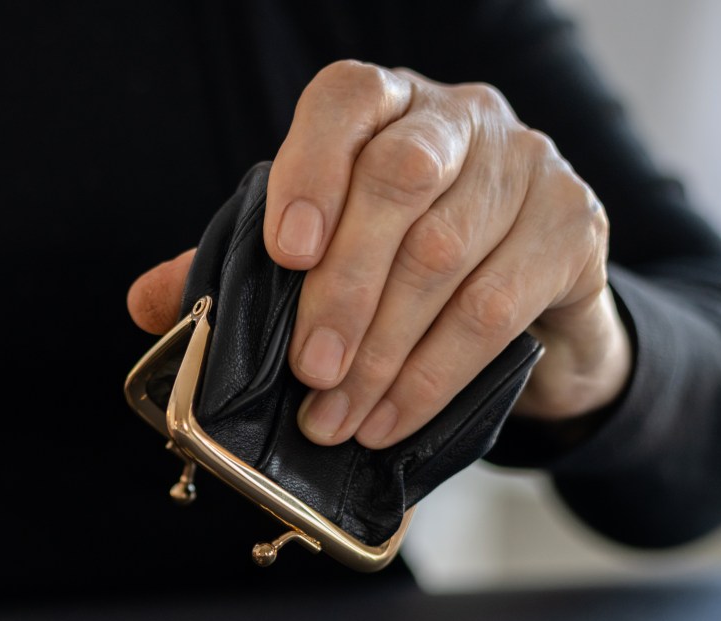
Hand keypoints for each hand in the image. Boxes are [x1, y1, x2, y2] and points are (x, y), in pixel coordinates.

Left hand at [128, 60, 631, 447]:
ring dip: (380, 352)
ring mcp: (526, 166)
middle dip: (342, 289)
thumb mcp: (320, 254)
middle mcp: (460, 119)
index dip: (311, 170)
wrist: (531, 297)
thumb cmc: (403, 261)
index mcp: (385, 107)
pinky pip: (496, 308)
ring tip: (335, 417)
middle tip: (308, 370)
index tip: (285, 253)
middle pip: (398, 182)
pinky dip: (430, 376)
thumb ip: (238, 267)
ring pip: (447, 254)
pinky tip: (388, 418)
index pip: (346, 101)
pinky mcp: (574, 228)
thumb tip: (146, 303)